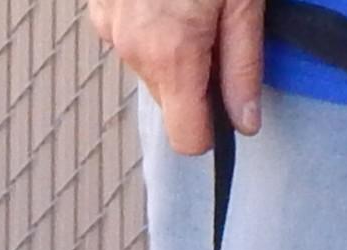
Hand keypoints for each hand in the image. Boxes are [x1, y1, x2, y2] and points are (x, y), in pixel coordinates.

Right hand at [91, 0, 264, 156]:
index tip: (226, 108)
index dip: (211, 130)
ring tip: (190, 4)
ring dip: (172, 50)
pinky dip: (149, 27)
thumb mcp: (242, 1)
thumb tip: (246, 120)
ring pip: (150, 69)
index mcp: (172, 54)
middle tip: (217, 31)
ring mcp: (111, 26)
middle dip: (195, 79)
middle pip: (170, 101)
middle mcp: (134, 48)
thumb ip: (243, 67)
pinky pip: (130, 39)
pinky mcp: (100, 8)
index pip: (187, 139)